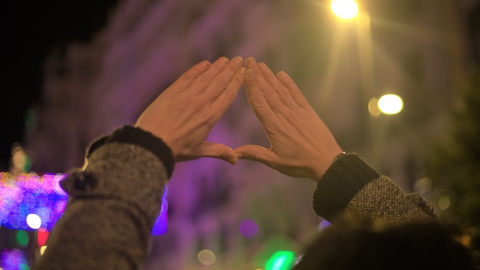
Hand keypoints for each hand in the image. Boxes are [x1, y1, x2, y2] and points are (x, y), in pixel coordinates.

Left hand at [135, 57, 244, 163]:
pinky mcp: (173, 91)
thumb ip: (219, 151)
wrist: (152, 144)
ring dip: (217, 67)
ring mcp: (187, 96)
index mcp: (210, 118)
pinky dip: (197, 69)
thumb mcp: (199, 151)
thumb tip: (235, 159)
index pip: (228, 95)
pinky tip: (205, 63)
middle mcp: (201, 104)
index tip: (243, 72)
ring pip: (206, 77)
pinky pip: (188, 76)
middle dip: (230, 70)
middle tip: (238, 59)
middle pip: (220, 82)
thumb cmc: (176, 150)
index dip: (237, 82)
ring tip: (225, 59)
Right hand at [235, 57, 342, 180]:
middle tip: (248, 60)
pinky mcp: (307, 111)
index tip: (245, 72)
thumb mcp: (275, 162)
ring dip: (269, 76)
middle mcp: (284, 115)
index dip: (251, 86)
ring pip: (280, 90)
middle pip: (267, 92)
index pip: (259, 103)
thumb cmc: (300, 164)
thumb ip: (255, 154)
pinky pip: (296, 94)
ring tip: (260, 64)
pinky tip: (281, 74)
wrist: (327, 162)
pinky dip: (288, 83)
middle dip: (257, 75)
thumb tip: (235, 153)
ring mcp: (297, 111)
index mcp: (274, 127)